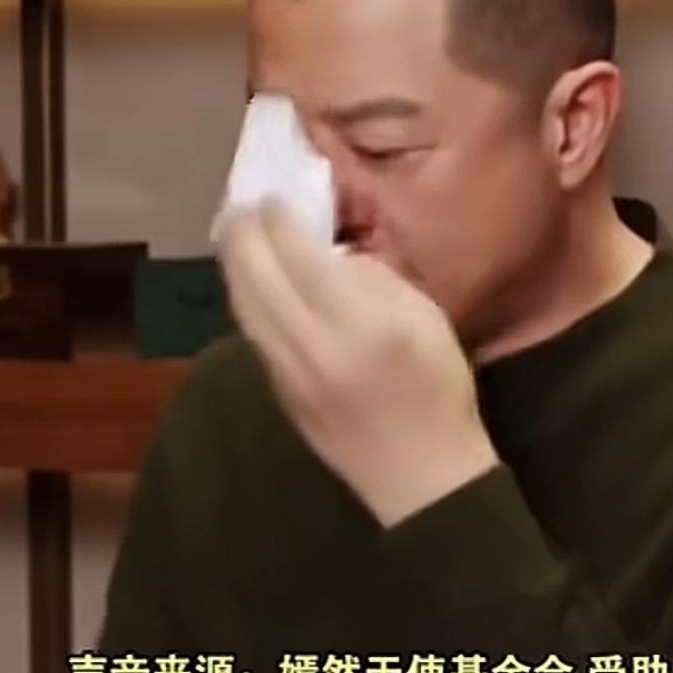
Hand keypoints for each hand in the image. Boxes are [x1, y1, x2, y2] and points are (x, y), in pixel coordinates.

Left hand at [216, 201, 499, 526]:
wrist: (420, 477)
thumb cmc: (437, 390)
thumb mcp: (426, 320)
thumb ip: (376, 280)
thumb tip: (332, 252)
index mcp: (354, 322)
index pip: (297, 255)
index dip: (278, 219)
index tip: (273, 195)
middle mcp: (308, 344)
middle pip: (255, 276)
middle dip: (244, 234)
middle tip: (241, 204)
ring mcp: (285, 371)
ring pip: (243, 306)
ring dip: (235, 264)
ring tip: (235, 234)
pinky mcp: (278, 392)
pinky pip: (252, 331)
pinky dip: (246, 297)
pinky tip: (250, 281)